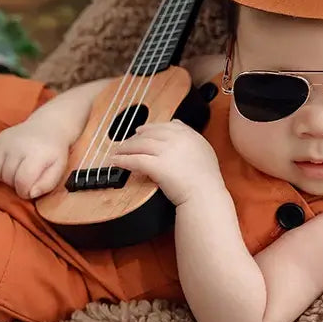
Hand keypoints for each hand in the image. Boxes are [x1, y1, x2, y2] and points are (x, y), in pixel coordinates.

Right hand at [0, 120, 68, 199]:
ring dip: (2, 178)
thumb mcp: (58, 169)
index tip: (28, 191)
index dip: (24, 192)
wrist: (47, 126)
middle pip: (8, 176)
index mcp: (36, 155)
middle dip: (14, 185)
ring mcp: (5, 141)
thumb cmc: (53, 152)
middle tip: (22, 182)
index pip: (22, 181)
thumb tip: (31, 194)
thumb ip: (47, 184)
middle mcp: (18, 146)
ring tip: (12, 176)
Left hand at [109, 120, 224, 206]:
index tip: (142, 130)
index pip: (166, 125)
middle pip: (150, 133)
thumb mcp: (205, 151)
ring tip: (117, 151)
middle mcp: (177, 139)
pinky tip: (116, 162)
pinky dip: (123, 160)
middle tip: (126, 141)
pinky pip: (135, 160)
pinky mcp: (157, 165)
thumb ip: (191, 138)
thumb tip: (177, 125)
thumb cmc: (206, 181)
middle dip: (135, 137)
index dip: (150, 128)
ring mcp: (167, 151)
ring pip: (140, 144)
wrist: (205, 195)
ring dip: (125, 147)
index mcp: (189, 135)